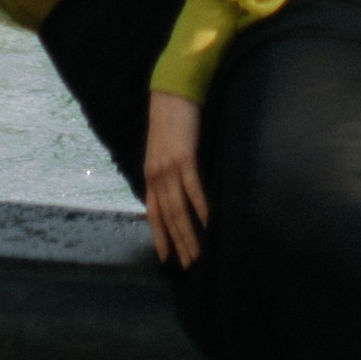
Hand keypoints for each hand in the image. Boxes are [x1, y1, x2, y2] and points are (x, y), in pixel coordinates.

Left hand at [142, 90, 209, 270]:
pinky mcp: (183, 158)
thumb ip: (167, 172)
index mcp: (151, 175)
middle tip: (189, 265)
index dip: (159, 237)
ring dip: (189, 234)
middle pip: (167, 217)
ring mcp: (169, 167)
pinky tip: (209, 224)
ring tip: (199, 254)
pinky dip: (201, 209)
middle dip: (178, 243)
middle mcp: (156, 175)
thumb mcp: (163, 151)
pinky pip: (193, 189)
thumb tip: (176, 192)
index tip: (167, 258)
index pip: (153, 214)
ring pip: (178, 209)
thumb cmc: (171, 122)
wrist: (172, 94)